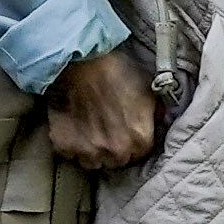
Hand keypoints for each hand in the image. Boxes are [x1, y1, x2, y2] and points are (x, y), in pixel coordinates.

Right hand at [45, 48, 162, 171]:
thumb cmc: (116, 71)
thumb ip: (155, 113)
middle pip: (117, 161)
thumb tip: (159, 121)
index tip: (125, 132)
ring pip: (92, 163)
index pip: (140, 154)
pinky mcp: (64, 146)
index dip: (132, 142)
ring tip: (87, 131)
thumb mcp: (148, 89)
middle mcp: (116, 151)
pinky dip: (70, 145)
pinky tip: (72, 128)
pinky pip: (69, 155)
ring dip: (91, 151)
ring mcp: (89, 151)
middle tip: (105, 130)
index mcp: (139, 140)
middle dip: (113, 149)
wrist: (82, 61)